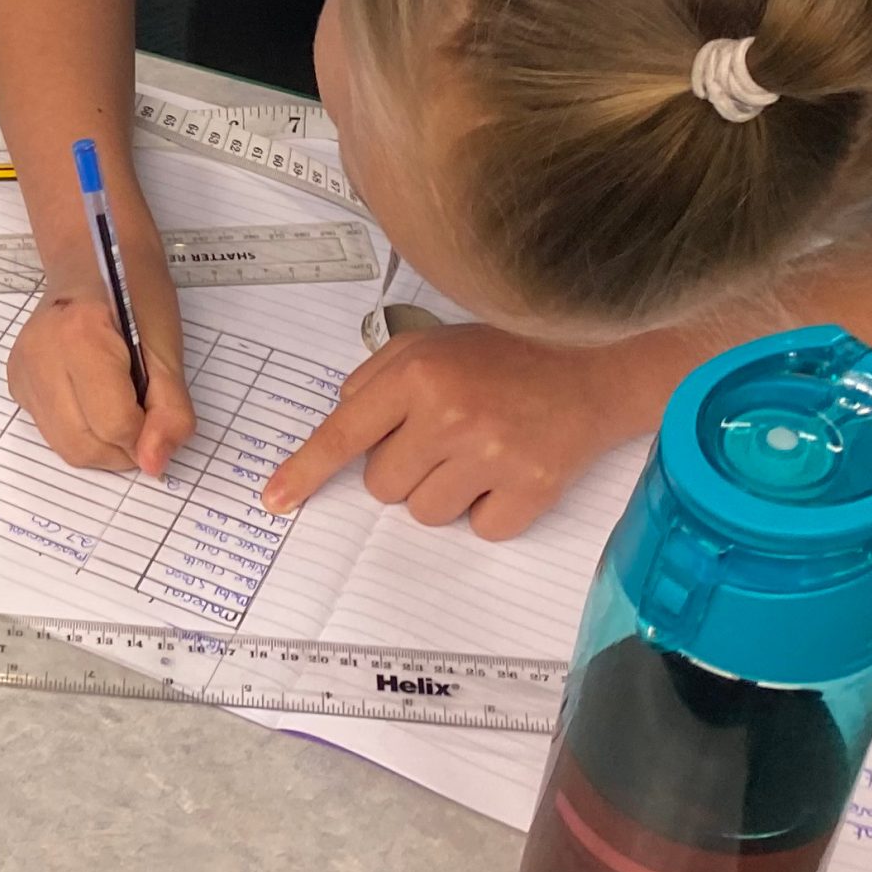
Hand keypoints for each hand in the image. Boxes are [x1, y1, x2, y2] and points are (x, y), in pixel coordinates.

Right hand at [8, 293, 196, 475]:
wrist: (93, 259)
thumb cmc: (135, 293)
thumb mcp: (167, 348)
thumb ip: (169, 410)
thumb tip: (154, 466)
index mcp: (80, 337)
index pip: (115, 424)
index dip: (148, 433)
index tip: (160, 410)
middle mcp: (39, 356)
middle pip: (84, 446)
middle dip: (123, 448)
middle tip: (145, 416)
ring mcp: (22, 371)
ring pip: (65, 447)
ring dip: (103, 444)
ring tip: (120, 405)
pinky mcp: (16, 382)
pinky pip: (52, 431)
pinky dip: (82, 430)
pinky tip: (94, 398)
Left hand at [261, 323, 626, 538]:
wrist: (595, 367)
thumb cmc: (506, 355)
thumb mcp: (432, 343)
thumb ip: (377, 378)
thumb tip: (342, 425)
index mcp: (418, 373)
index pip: (344, 433)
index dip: (305, 471)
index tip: (275, 500)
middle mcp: (450, 414)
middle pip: (381, 486)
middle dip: (402, 469)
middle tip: (442, 438)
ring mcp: (493, 455)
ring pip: (424, 513)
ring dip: (443, 492)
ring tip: (478, 451)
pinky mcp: (532, 490)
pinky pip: (480, 529)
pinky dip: (489, 511)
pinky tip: (508, 473)